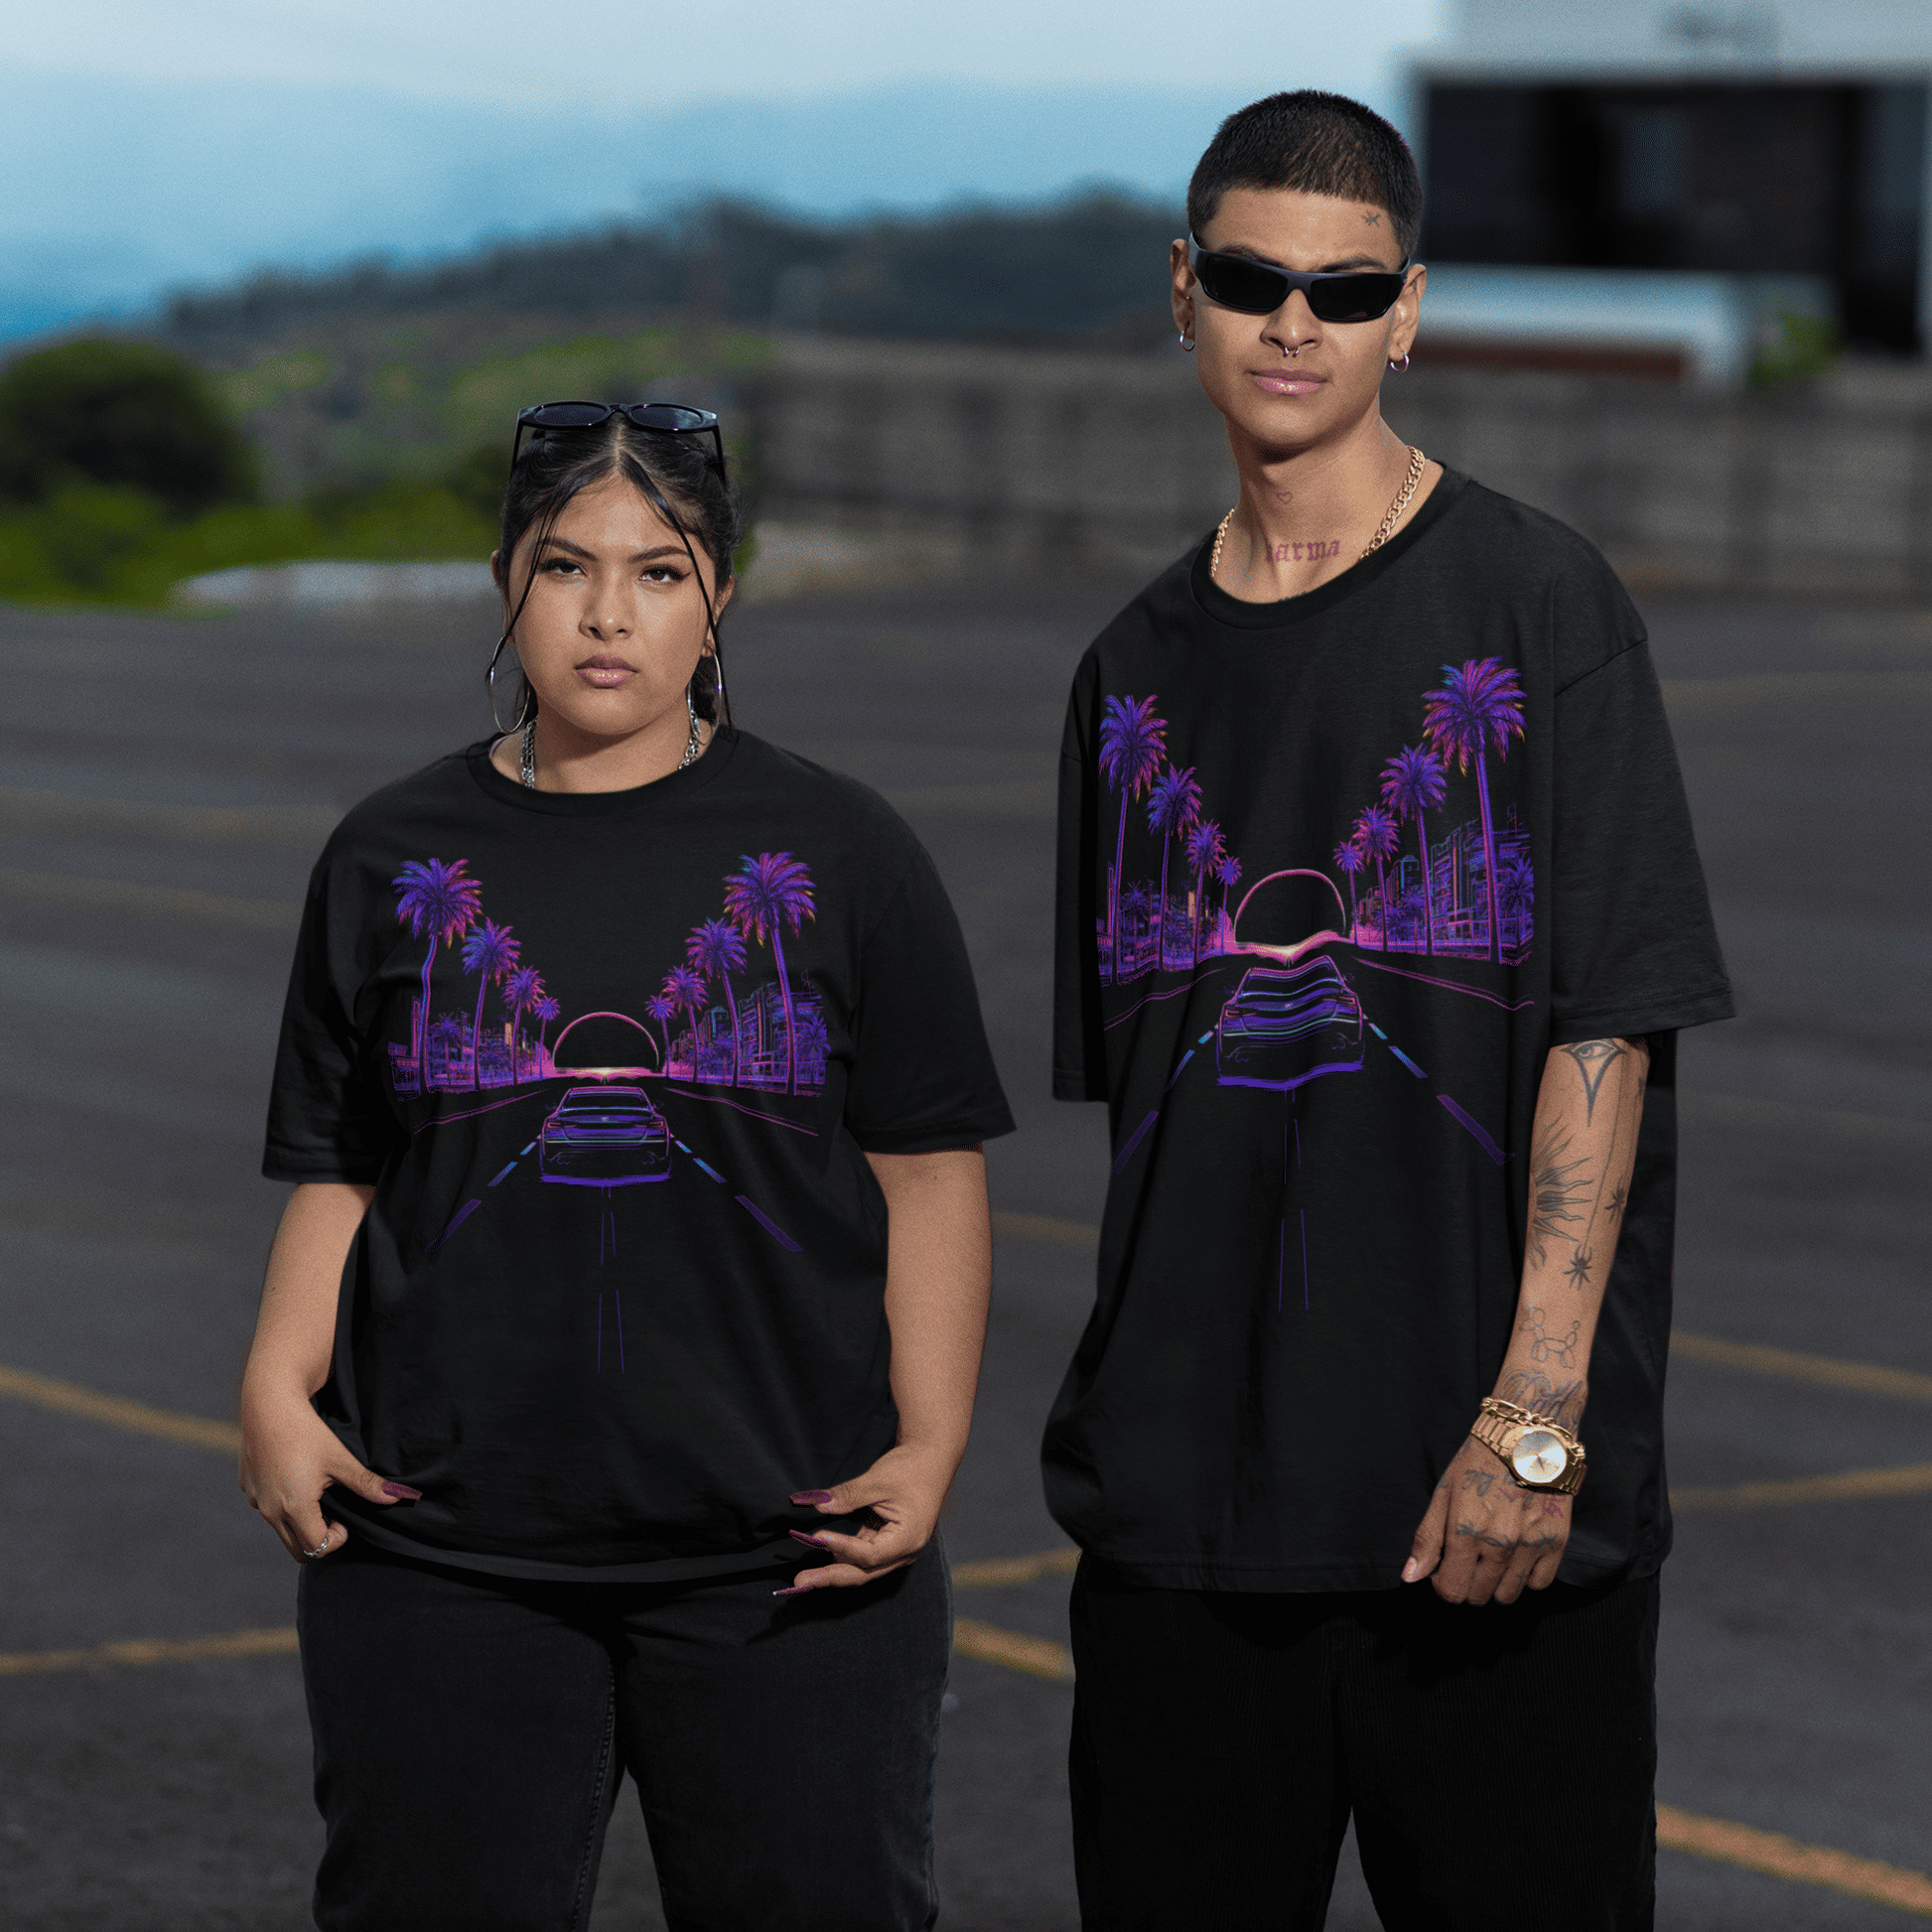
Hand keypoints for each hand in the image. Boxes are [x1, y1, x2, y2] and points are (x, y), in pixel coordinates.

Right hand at [239, 1385, 418, 1563]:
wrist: (269, 1404)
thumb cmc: (307, 1431)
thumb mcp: (340, 1459)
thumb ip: (367, 1483)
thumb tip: (399, 1496)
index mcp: (294, 1508)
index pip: (317, 1547)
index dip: (337, 1538)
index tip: (344, 1518)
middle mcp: (270, 1510)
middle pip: (296, 1550)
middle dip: (318, 1540)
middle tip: (332, 1514)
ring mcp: (256, 1500)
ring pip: (280, 1530)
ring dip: (300, 1523)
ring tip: (316, 1493)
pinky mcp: (248, 1487)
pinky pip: (266, 1509)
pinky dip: (282, 1505)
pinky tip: (295, 1478)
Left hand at [778, 1444, 953, 1595]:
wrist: (931, 1459)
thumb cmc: (911, 1468)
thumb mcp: (878, 1479)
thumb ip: (848, 1495)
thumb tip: (817, 1506)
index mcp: (909, 1538)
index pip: (870, 1555)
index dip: (843, 1548)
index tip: (818, 1537)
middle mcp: (904, 1552)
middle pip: (864, 1571)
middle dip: (830, 1575)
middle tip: (800, 1580)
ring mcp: (896, 1550)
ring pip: (861, 1568)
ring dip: (832, 1569)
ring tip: (804, 1574)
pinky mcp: (887, 1543)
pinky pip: (861, 1557)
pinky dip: (841, 1556)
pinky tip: (820, 1556)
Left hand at [1403, 1436, 1569, 1604]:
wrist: (1526, 1437)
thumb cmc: (1478, 1463)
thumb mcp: (1443, 1493)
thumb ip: (1427, 1538)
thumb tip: (1410, 1578)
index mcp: (1464, 1532)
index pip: (1451, 1591)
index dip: (1443, 1584)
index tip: (1445, 1568)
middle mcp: (1498, 1544)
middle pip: (1477, 1596)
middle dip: (1467, 1584)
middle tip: (1468, 1560)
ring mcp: (1529, 1545)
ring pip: (1507, 1596)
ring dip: (1495, 1585)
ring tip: (1492, 1559)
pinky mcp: (1556, 1542)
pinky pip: (1539, 1584)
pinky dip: (1526, 1577)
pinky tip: (1517, 1557)